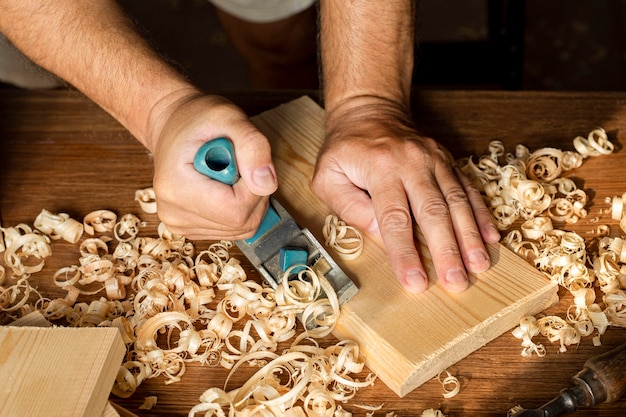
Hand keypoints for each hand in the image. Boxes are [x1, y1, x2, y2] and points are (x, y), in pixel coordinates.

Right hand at [147, 94, 277, 239]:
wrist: (173, 125)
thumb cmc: (198, 118)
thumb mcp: (230, 117)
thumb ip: (254, 146)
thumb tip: (267, 184)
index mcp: (176, 188)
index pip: (236, 211)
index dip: (254, 188)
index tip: (244, 162)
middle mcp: (173, 214)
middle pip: (241, 222)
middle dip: (254, 194)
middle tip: (238, 164)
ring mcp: (180, 226)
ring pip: (241, 228)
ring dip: (249, 201)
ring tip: (230, 172)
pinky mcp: (190, 230)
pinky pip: (233, 230)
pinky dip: (240, 209)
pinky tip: (226, 187)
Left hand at [312, 100, 500, 292]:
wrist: (369, 111)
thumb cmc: (344, 150)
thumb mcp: (327, 177)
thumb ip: (349, 207)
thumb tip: (380, 232)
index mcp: (379, 168)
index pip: (394, 218)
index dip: (405, 252)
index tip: (415, 282)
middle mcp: (412, 162)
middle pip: (433, 211)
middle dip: (447, 250)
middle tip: (456, 282)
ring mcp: (433, 159)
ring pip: (456, 200)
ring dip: (469, 236)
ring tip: (479, 265)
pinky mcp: (446, 160)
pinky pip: (467, 188)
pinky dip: (480, 214)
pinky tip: (489, 237)